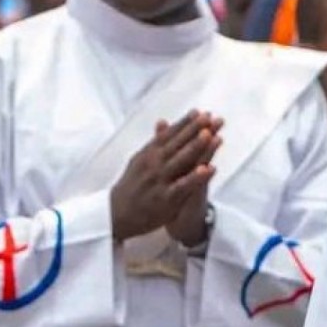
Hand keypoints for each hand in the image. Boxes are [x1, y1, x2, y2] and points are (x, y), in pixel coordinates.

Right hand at [109, 109, 222, 241]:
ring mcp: (160, 180)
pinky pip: (183, 186)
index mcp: (149, 153)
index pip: (169, 134)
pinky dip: (195, 177)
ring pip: (180, 161)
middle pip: (177, 144)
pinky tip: (209, 168)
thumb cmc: (133, 184)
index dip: (185, 123)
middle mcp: (154, 164)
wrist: (116, 214)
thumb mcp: (140, 159)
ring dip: (196, 147)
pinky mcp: (166, 198)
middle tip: (209, 117)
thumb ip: (155, 141)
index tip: (201, 112)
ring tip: (210, 134)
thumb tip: (163, 120)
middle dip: (194, 129)